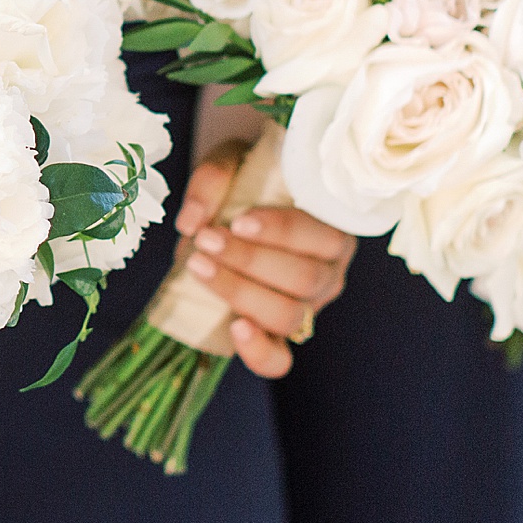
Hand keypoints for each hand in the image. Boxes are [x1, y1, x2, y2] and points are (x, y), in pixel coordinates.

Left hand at [173, 141, 356, 377]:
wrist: (227, 216)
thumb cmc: (242, 183)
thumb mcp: (231, 162)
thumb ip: (214, 178)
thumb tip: (192, 221)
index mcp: (331, 228)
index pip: (321, 236)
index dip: (282, 231)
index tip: (239, 220)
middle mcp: (328, 271)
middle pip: (303, 278)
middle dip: (249, 260)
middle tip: (206, 240)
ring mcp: (307, 307)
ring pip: (289, 313)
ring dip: (240, 292)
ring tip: (198, 266)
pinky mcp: (279, 337)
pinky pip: (279, 360)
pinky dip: (258, 351)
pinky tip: (236, 329)